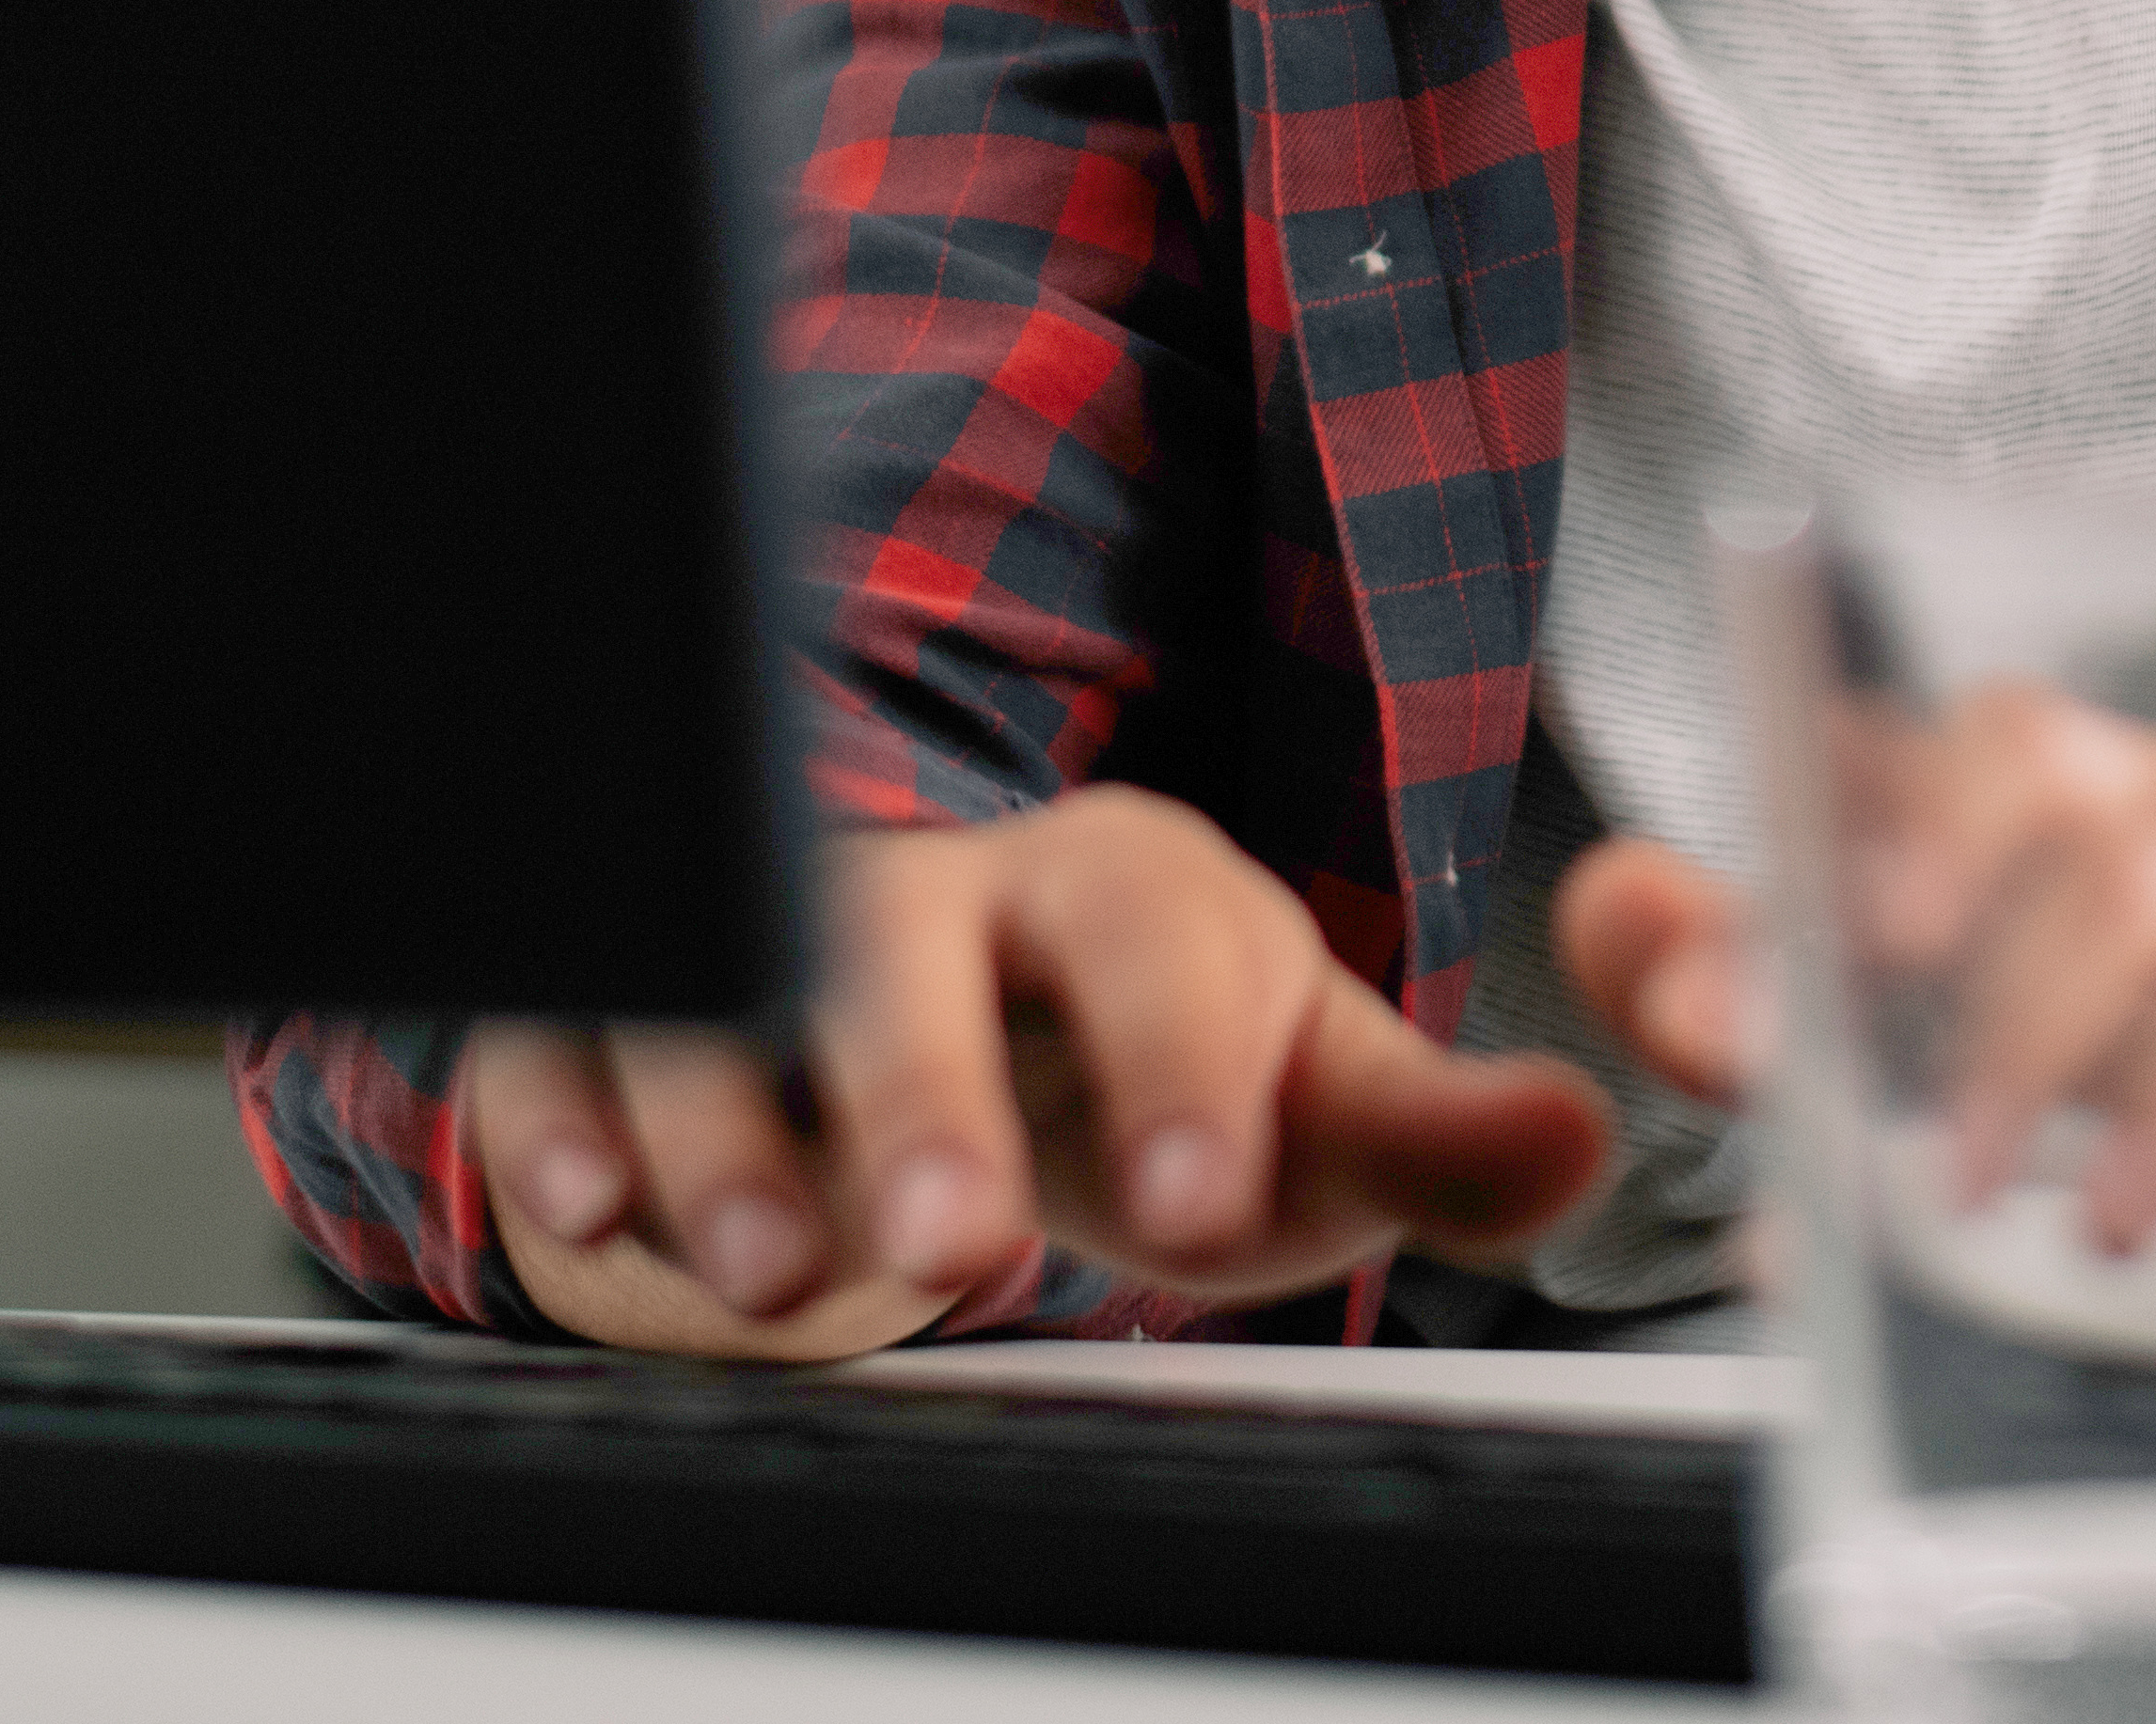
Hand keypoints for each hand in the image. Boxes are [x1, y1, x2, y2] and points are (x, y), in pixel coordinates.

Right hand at [460, 785, 1619, 1352]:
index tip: (1205, 1205)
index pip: (1154, 936)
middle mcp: (933, 885)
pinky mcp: (627, 1003)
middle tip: (961, 1246)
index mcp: (1118, 883)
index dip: (1180, 1063)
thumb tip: (1586, 1141)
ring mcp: (762, 938)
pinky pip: (568, 1032)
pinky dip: (570, 1120)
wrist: (974, 1034)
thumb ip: (1428, 1135)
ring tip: (777, 1272)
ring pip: (722, 989)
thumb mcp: (1294, 1103)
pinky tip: (597, 1220)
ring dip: (737, 1125)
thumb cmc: (1142, 1068)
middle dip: (927, 1091)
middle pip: (909, 942)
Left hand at [1816, 642, 2155, 1253]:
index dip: (1948, 824)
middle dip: (2029, 1038)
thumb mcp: (2048, 863)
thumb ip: (1853, 912)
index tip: (1887, 921)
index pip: (2019, 753)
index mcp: (2107, 780)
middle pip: (2121, 893)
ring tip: (2103, 1225)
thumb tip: (1663, 966)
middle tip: (1954, 1171)